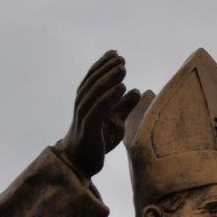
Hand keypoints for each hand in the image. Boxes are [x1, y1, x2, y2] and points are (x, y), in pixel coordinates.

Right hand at [56, 50, 140, 177]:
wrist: (81, 162)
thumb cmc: (97, 140)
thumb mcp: (116, 121)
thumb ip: (124, 106)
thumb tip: (136, 90)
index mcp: (86, 100)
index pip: (93, 77)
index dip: (103, 64)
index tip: (116, 54)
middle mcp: (82, 104)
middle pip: (93, 81)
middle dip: (108, 68)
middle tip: (122, 58)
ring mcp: (84, 115)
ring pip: (95, 91)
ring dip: (109, 78)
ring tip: (123, 68)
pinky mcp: (89, 127)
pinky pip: (98, 108)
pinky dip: (110, 96)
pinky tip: (121, 87)